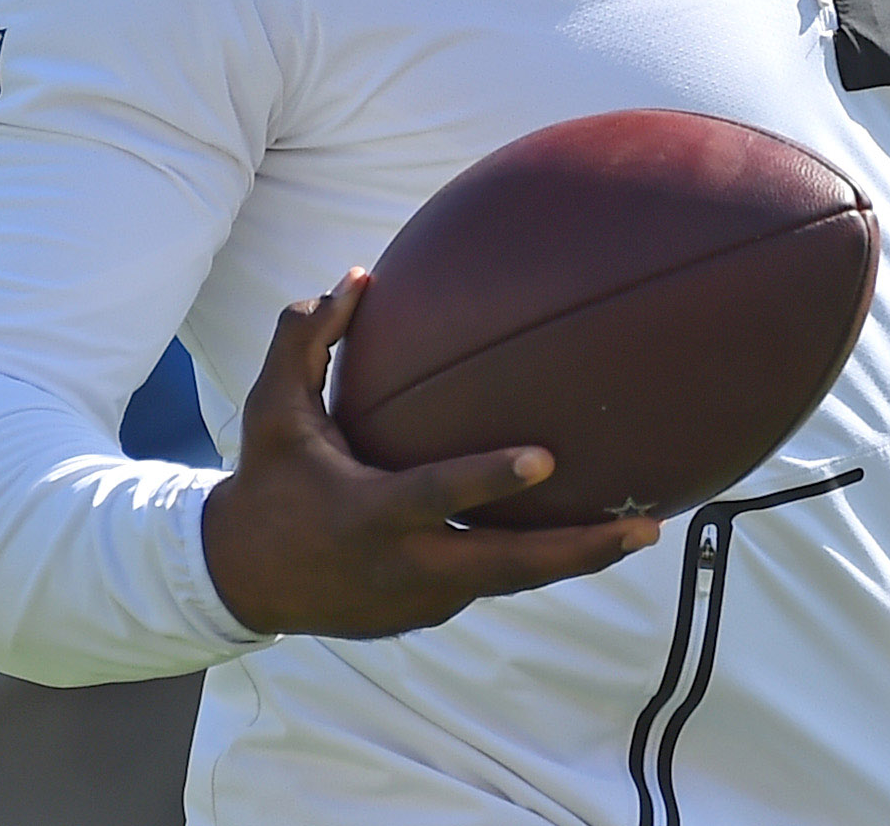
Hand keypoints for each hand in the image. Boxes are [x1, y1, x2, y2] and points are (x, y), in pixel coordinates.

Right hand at [201, 270, 658, 638]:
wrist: (242, 581)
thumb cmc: (269, 480)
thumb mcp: (271, 411)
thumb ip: (306, 340)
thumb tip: (356, 274)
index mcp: (369, 512)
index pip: (439, 495)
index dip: (492, 480)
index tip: (548, 458)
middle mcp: (405, 565)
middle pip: (509, 566)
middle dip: (581, 551)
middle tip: (647, 527)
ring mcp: (422, 598)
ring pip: (511, 579)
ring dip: (575, 558)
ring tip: (642, 527)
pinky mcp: (431, 614)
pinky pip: (492, 581)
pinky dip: (536, 560)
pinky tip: (588, 533)